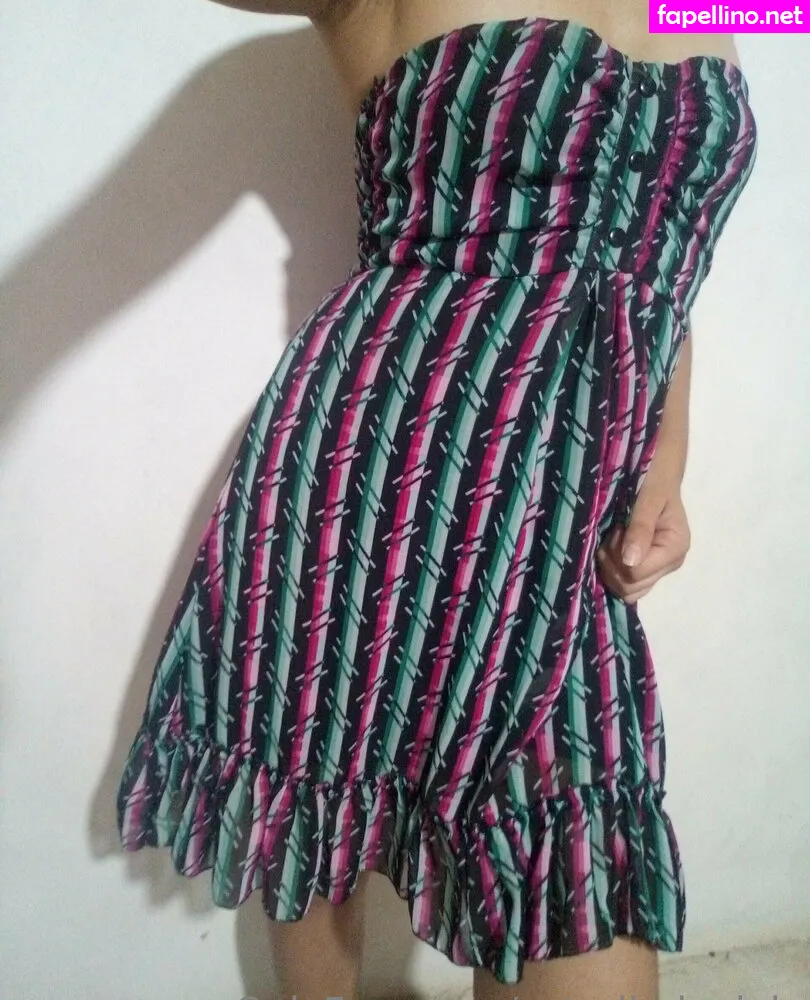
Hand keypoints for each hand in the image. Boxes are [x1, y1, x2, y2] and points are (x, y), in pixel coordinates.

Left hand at [596, 479, 690, 604]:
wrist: (656, 475)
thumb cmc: (653, 480)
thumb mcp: (648, 498)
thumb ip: (640, 528)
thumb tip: (630, 562)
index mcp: (675, 549)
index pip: (635, 573)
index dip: (617, 554)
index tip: (618, 528)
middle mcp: (669, 565)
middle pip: (629, 586)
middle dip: (612, 561)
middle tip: (613, 533)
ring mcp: (658, 570)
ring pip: (625, 591)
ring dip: (610, 566)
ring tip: (614, 538)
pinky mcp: (647, 570)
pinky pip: (625, 585)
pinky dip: (612, 570)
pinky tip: (613, 548)